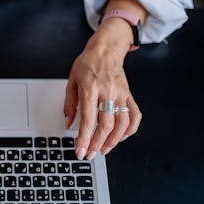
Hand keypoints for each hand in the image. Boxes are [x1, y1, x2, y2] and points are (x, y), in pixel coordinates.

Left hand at [64, 18, 141, 159]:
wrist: (106, 49)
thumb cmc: (87, 63)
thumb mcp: (71, 80)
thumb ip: (70, 104)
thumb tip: (68, 124)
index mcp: (90, 89)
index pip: (87, 120)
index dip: (84, 139)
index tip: (80, 151)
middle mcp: (107, 92)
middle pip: (106, 125)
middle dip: (97, 144)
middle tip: (90, 154)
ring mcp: (121, 94)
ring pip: (122, 124)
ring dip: (113, 141)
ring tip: (103, 149)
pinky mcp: (129, 95)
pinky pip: (134, 116)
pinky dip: (129, 130)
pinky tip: (121, 137)